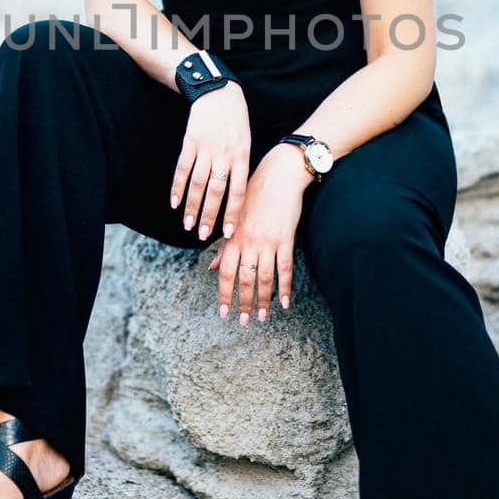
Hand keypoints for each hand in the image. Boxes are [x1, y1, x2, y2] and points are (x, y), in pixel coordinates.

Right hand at [169, 81, 250, 241]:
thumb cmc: (236, 123)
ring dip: (191, 207)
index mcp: (242, 158)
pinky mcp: (191, 142)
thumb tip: (235, 199)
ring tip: (187, 225)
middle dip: (208, 216)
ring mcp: (206, 149)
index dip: (232, 214)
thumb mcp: (246, 145)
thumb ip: (240, 169)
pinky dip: (177, 187)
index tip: (227, 233)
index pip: (237, 192)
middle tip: (202, 236)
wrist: (220, 94)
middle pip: (215, 192)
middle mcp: (224, 155)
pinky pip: (182, 169)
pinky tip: (175, 203)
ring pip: (197, 184)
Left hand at [205, 144, 310, 323]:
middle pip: (244, 279)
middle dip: (243, 303)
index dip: (224, 294)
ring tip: (262, 317)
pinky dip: (285, 287)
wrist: (278, 176)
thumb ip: (223, 246)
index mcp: (233, 237)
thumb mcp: (234, 219)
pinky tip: (285, 302)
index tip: (224, 312)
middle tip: (243, 322)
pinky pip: (285, 269)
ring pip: (264, 278)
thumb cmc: (254, 196)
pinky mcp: (286, 240)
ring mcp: (268, 241)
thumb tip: (212, 269)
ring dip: (263, 300)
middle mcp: (248, 241)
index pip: (225, 272)